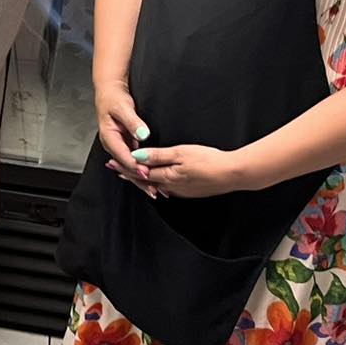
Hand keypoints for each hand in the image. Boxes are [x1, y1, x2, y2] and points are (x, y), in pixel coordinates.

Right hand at [95, 80, 151, 191]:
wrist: (109, 92)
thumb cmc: (114, 99)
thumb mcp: (123, 107)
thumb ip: (133, 122)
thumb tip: (142, 134)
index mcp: (109, 137)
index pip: (123, 156)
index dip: (135, 166)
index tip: (147, 173)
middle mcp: (112, 144)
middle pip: (126, 167)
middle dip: (139, 180)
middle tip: (154, 190)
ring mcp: (118, 146)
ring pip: (130, 167)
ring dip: (142, 178)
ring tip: (156, 190)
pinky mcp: (125, 145)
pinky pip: (133, 161)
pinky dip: (143, 170)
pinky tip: (152, 177)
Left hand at [115, 143, 250, 199]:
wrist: (234, 174)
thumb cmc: (209, 161)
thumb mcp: (180, 153)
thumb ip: (158, 155)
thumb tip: (136, 156)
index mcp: (167, 177)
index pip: (139, 172)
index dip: (125, 166)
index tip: (111, 162)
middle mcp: (171, 187)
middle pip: (145, 180)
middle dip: (129, 173)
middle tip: (114, 168)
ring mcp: (181, 191)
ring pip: (155, 184)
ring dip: (142, 178)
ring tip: (130, 173)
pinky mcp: (190, 191)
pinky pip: (167, 187)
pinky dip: (156, 181)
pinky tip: (156, 179)